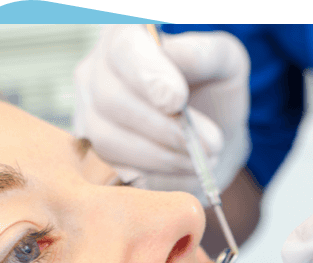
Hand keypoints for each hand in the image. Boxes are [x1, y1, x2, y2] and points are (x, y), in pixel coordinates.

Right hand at [73, 24, 251, 206]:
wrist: (206, 136)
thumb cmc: (212, 91)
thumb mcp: (223, 63)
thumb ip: (203, 54)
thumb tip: (173, 56)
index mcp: (125, 37)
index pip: (124, 49)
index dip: (148, 76)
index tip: (178, 101)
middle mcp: (96, 73)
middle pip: (111, 99)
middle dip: (163, 126)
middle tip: (210, 143)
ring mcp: (89, 117)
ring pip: (109, 140)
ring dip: (162, 155)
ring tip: (202, 159)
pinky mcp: (94, 156)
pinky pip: (114, 170)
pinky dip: (156, 174)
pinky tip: (184, 169)